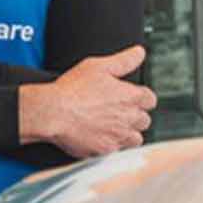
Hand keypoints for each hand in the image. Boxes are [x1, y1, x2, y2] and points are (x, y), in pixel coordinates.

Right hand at [30, 46, 155, 157]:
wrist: (52, 112)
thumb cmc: (72, 89)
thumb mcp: (99, 66)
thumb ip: (123, 61)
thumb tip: (139, 53)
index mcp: (132, 97)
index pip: (150, 99)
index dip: (139, 98)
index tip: (129, 98)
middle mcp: (130, 118)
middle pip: (144, 120)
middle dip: (133, 116)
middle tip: (116, 112)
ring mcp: (119, 136)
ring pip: (135, 138)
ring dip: (127, 133)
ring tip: (111, 126)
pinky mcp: (107, 150)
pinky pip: (116, 150)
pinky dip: (110, 144)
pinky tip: (98, 136)